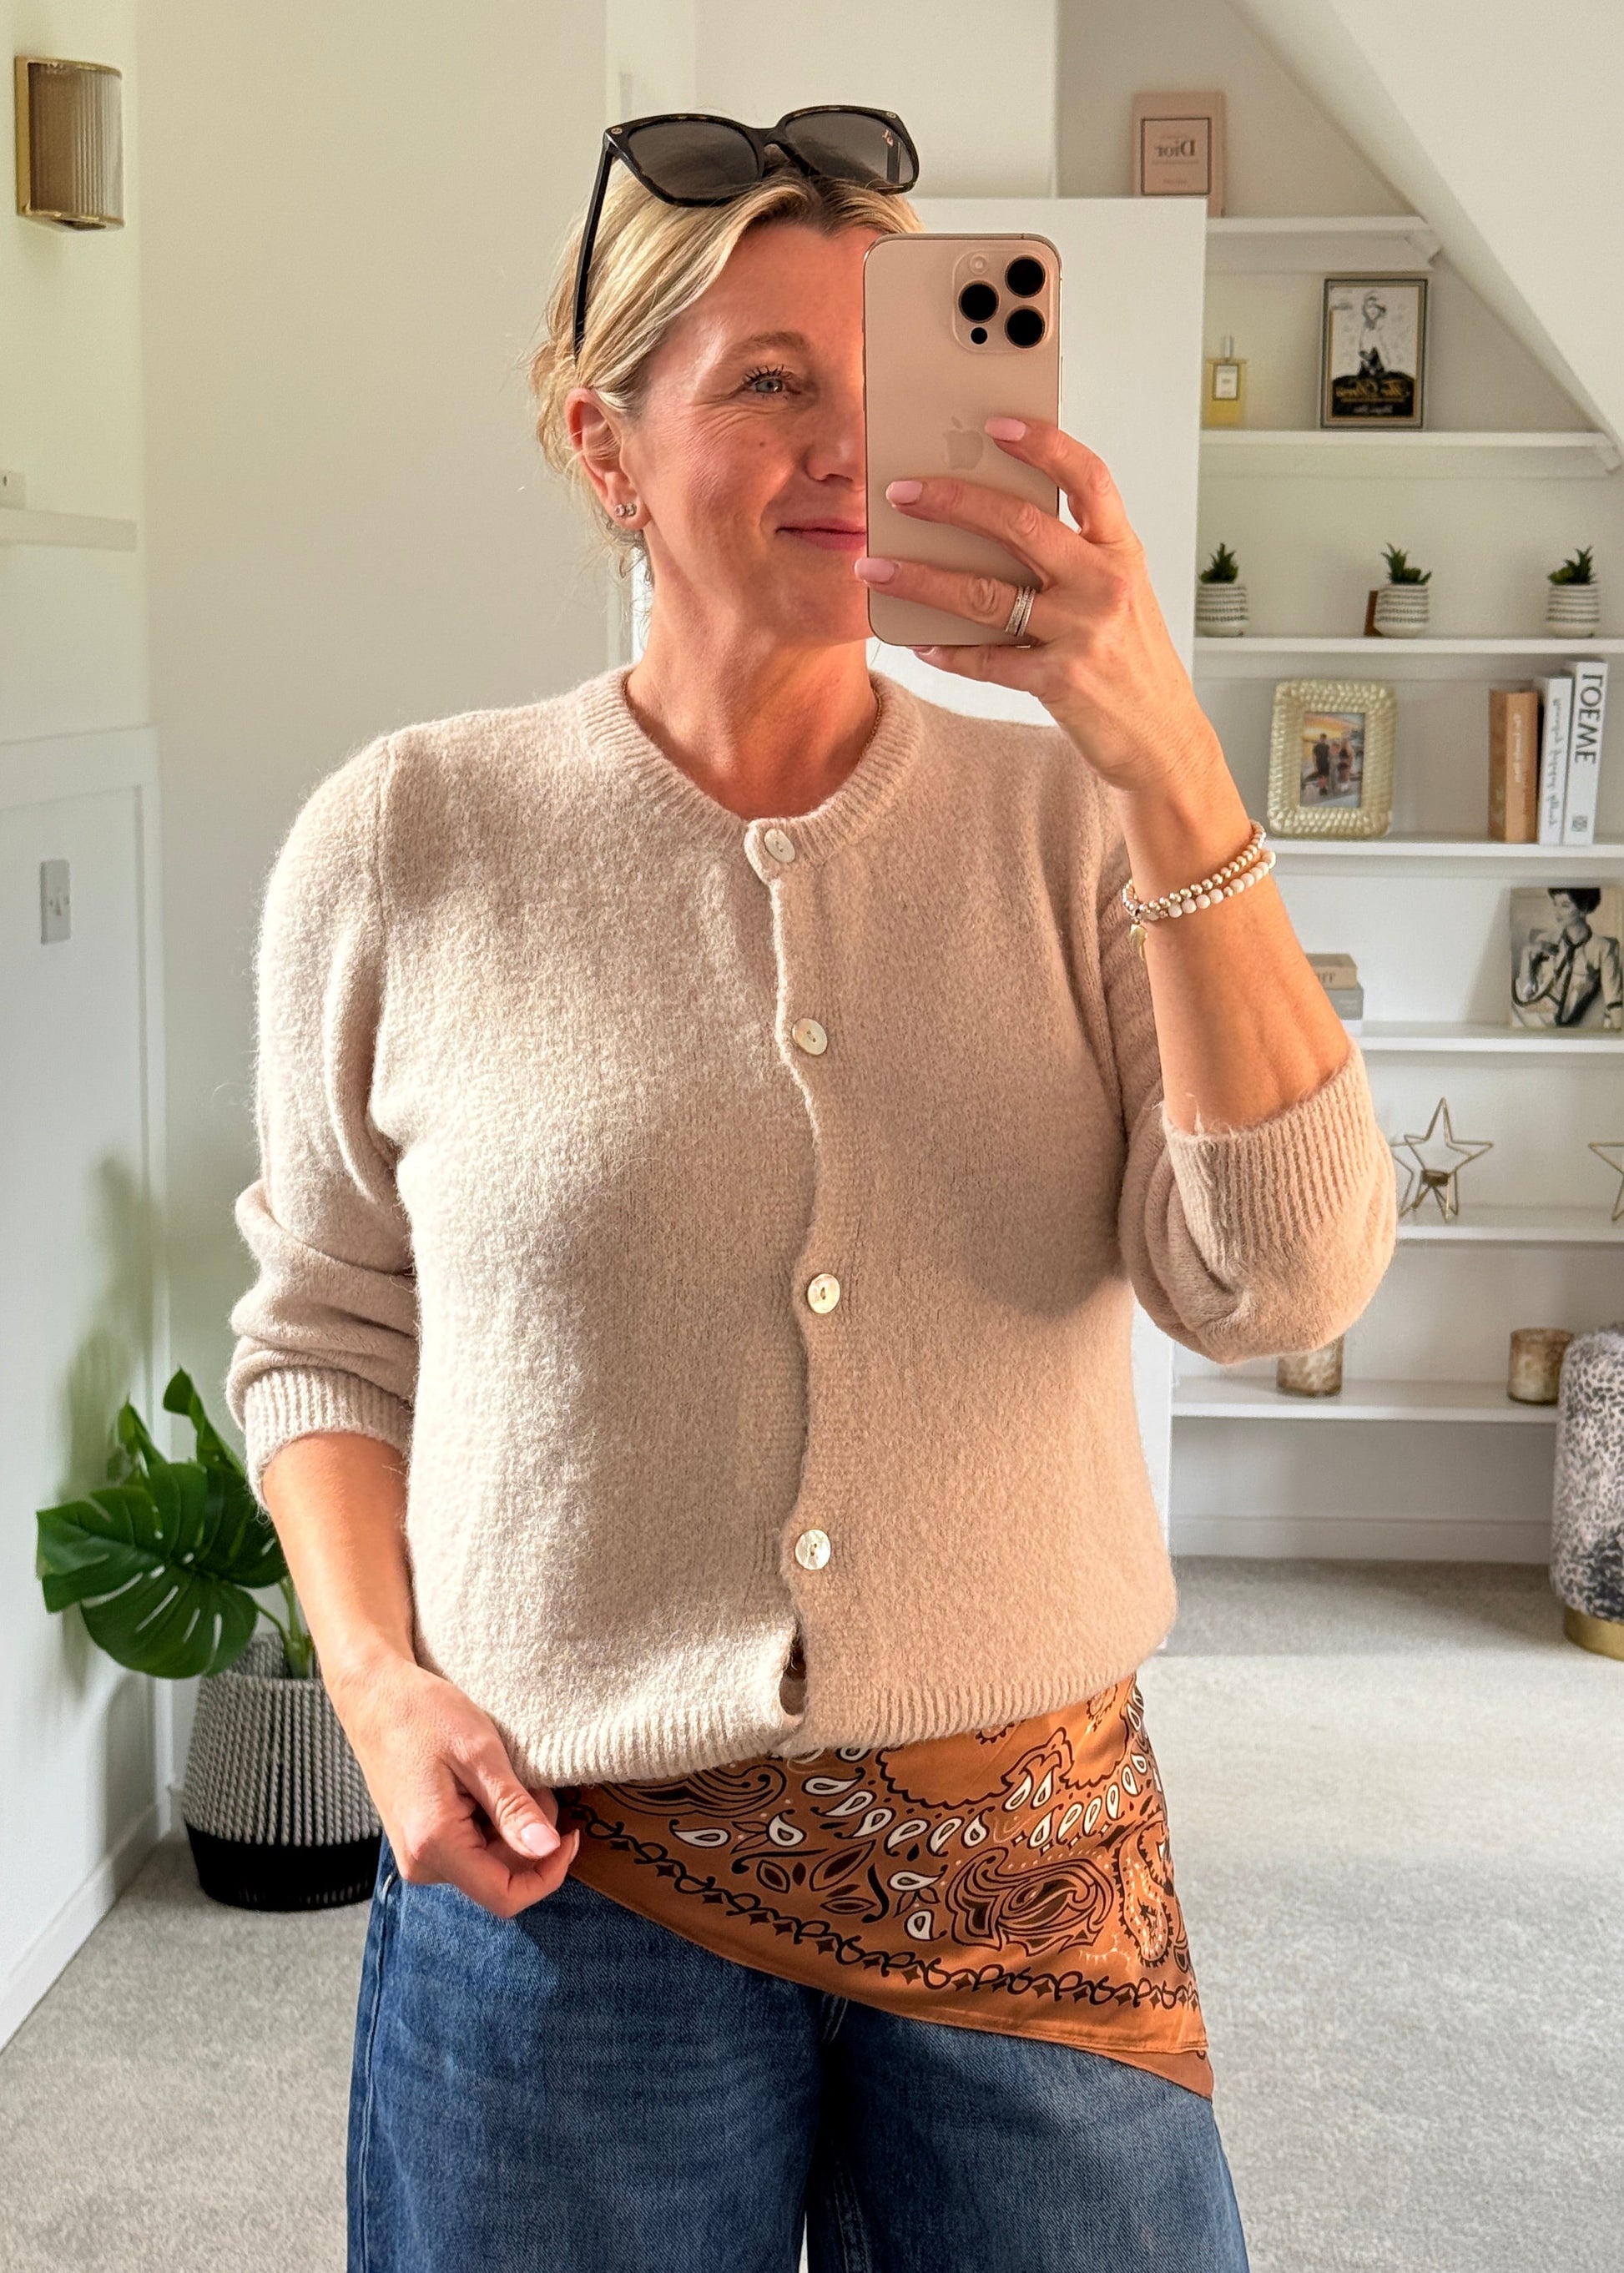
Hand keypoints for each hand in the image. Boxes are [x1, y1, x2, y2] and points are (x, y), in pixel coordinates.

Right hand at [328, 1653, 579, 1914]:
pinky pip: (470, 1848)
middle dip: (529, 1836)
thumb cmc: (423, 1715)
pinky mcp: (420, 1842)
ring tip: (504, 1776)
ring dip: (510, 1826)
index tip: (571, 1834)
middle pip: (500, 1875)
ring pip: (488, 1861)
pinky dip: (491, 1821)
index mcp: (435, 1845)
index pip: (504, 1896)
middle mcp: (421, 1863)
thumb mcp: (479, 1754)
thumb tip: (548, 1849)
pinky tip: (485, 1784)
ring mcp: (417, 1855)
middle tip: (532, 1781)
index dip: (548, 1874)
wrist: (375, 1698)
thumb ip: (513, 1808)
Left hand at [854, 418, 1221, 796]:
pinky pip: (987, 660)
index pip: (1088, 478)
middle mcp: (1105, 584)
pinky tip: (918, 644)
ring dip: (922, 578)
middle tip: (902, 491)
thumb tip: (991, 522)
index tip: (997, 424)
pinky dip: (948, 652)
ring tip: (876, 567)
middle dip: (952, 502)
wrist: (1163, 739)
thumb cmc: (1133, 660)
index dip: (1044, 444)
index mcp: (1122, 551)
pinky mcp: (1060, 682)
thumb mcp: (1120, 594)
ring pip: (986, 594)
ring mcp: (1083, 633)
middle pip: (1020, 525)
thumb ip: (1074, 557)